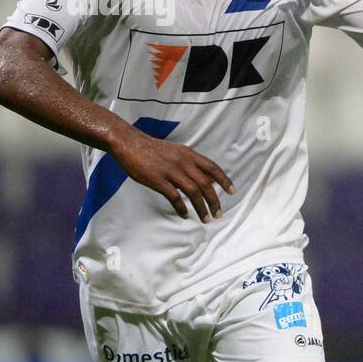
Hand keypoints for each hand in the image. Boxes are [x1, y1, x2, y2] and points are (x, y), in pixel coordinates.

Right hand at [110, 126, 234, 220]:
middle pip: (205, 184)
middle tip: (219, 213)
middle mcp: (183, 162)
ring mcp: (170, 171)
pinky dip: (181, 208)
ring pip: (193, 193)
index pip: (213, 168)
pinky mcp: (158, 180)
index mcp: (189, 154)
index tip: (232, 192)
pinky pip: (174, 197)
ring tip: (206, 218)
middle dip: (214, 201)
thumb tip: (207, 178)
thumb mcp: (177, 151)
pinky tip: (185, 215)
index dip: (224, 180)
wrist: (129, 143)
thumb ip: (191, 163)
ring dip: (201, 208)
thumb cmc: (153, 149)